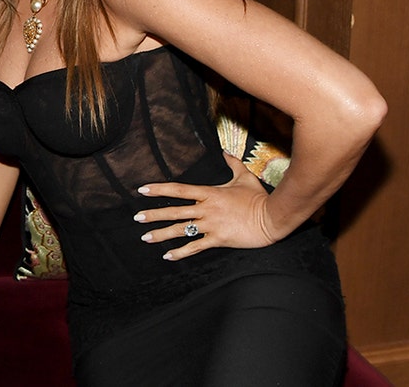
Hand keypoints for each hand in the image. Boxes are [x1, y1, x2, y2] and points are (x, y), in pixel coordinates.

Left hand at [135, 151, 277, 260]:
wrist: (271, 218)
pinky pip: (195, 247)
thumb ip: (232, 164)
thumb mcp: (244, 177)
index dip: (159, 189)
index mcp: (209, 193)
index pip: (179, 190)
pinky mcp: (218, 240)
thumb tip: (225, 152)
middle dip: (154, 214)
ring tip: (145, 237)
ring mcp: (211, 225)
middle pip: (174, 211)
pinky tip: (167, 256)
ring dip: (161, 234)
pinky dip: (180, 252)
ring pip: (181, 230)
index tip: (143, 190)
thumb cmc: (258, 198)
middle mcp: (206, 209)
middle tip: (137, 218)